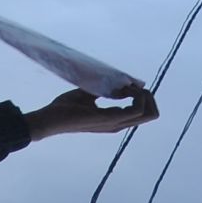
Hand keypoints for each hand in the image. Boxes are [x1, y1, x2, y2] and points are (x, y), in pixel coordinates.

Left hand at [22, 88, 157, 140]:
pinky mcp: (109, 119)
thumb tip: (117, 78)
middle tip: (132, 85)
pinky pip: (137, 110)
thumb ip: (102, 87)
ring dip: (144, 94)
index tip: (126, 83)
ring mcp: (115, 123)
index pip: (143, 112)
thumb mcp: (86, 93)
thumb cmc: (64, 108)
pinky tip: (125, 88)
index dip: (141, 94)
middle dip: (148, 95)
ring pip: (148, 114)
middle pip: (151, 115)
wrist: (50, 119)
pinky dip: (137, 96)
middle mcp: (118, 124)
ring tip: (127, 85)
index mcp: (113, 119)